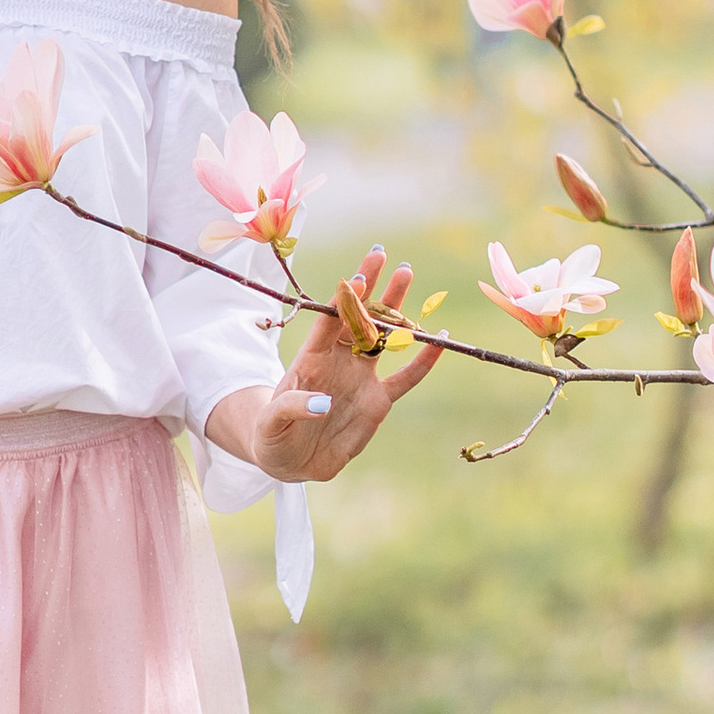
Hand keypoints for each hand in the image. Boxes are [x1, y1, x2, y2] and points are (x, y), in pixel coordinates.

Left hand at [221, 247, 444, 484]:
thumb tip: (322, 403)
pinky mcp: (378, 401)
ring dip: (394, 307)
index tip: (355, 279)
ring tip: (405, 271)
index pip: (327, 324)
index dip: (341, 302)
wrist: (290, 459)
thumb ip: (292, 408)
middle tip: (381, 254)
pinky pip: (406, 378)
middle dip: (370, 287)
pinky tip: (441, 338)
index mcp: (311, 360)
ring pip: (382, 336)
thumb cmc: (273, 434)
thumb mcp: (272, 423)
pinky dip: (424, 361)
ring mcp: (360, 377)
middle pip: (357, 317)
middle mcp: (338, 361)